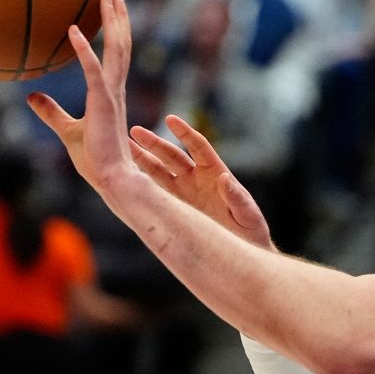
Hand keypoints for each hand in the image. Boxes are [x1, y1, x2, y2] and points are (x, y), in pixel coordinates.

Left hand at [27, 0, 137, 198]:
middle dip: (118, 16)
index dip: (116, 29)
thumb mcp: (66, 129)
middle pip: (121, 44)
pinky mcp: (102, 103)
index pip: (116, 54)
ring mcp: (111, 94)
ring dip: (111, 22)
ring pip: (116, 50)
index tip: (112, 7)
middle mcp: (115, 88)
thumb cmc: (94, 159)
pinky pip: (92, 70)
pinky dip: (84, 49)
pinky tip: (73, 30)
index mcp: (110, 92)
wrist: (109, 178)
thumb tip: (30, 96)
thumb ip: (50, 111)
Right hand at [130, 115, 272, 248]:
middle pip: (172, 156)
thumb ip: (237, 198)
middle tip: (133, 130)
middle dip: (153, 143)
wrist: (242, 254)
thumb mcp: (248, 215)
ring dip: (142, 159)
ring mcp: (184, 194)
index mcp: (215, 173)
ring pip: (159, 172)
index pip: (198, 147)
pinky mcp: (176, 209)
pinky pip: (156, 194)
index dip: (184, 133)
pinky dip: (142, 184)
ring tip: (123, 147)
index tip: (170, 119)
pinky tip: (126, 176)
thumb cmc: (251, 233)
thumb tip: (224, 178)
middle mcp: (197, 180)